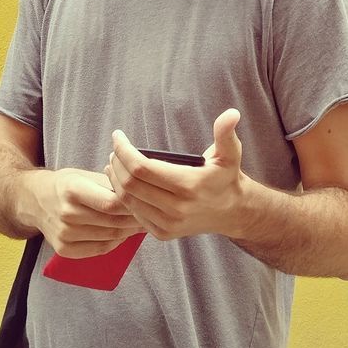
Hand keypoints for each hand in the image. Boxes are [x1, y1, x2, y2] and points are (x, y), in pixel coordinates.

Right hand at [30, 167, 146, 258]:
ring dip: (129, 232)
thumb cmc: (67, 184)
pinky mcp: (64, 249)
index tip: (148, 202)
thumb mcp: (86, 175)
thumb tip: (141, 194)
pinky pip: (99, 250)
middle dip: (136, 220)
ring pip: (109, 237)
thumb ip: (111, 185)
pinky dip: (115, 243)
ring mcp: (64, 234)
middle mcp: (66, 213)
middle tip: (151, 216)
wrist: (36, 200)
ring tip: (142, 225)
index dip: (133, 205)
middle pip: (112, 222)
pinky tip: (124, 234)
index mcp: (73, 190)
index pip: (111, 203)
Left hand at [104, 109, 246, 241]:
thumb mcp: (230, 153)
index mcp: (188, 185)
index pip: (142, 168)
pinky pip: (134, 214)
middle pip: (130, 184)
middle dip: (117, 163)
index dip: (124, 150)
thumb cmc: (226, 177)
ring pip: (128, 201)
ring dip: (116, 180)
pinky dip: (125, 197)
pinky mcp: (163, 234)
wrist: (232, 212)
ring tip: (115, 163)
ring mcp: (168, 224)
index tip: (118, 136)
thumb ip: (226, 132)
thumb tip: (232, 113)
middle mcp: (177, 208)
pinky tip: (123, 183)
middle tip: (115, 149)